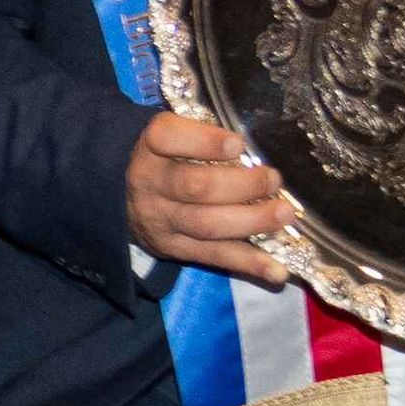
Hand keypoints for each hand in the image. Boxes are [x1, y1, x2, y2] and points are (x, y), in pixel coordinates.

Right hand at [120, 105, 294, 283]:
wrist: (120, 196)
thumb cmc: (163, 157)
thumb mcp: (171, 136)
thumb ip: (204, 135)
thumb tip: (254, 149)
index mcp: (150, 147)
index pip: (167, 138)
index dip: (205, 142)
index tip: (238, 144)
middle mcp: (151, 184)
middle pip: (196, 187)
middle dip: (242, 185)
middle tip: (273, 180)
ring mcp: (162, 221)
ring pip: (208, 225)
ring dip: (252, 222)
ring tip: (284, 215)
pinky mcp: (175, 249)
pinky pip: (214, 257)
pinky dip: (249, 264)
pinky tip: (277, 270)